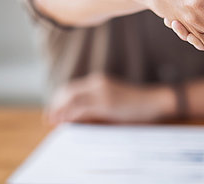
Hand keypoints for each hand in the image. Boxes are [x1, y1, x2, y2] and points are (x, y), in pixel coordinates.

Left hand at [46, 74, 173, 123]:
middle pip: (68, 92)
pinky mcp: (107, 102)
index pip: (71, 89)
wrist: (154, 100)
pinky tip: (66, 122)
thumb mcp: (111, 103)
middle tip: (48, 118)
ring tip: (53, 121)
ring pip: (73, 99)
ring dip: (61, 111)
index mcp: (97, 81)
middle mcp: (97, 83)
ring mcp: (102, 91)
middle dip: (56, 105)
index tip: (51, 112)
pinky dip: (71, 114)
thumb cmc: (134, 104)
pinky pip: (83, 108)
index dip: (58, 100)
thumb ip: (94, 106)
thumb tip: (74, 117)